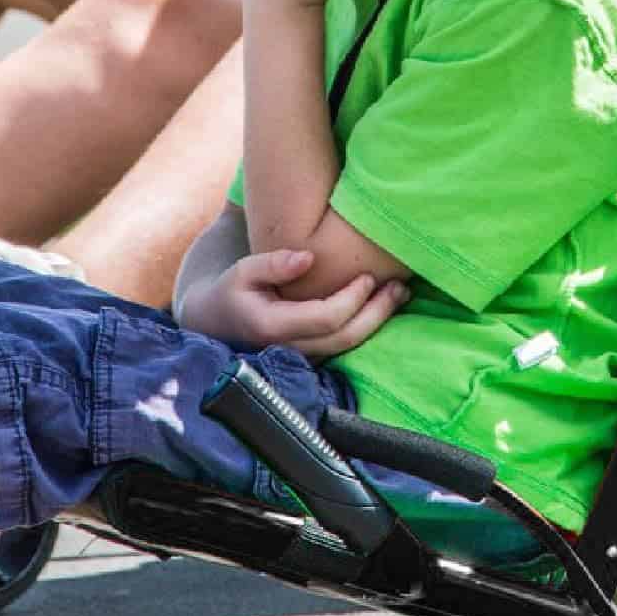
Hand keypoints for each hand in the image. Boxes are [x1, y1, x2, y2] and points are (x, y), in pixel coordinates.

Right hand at [180, 247, 409, 358]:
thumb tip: (308, 257)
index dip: (352, 299)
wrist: (216, 324)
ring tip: (399, 293)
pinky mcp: (310, 357)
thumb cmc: (232, 292)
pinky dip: (366, 326)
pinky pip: (344, 346)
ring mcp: (301, 358)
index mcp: (272, 327)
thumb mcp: (242, 271)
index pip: (326, 318)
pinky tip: (381, 306)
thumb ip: (272, 264)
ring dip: (377, 321)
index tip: (367, 276)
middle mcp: (290, 349)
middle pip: (345, 338)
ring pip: (348, 347)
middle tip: (399, 286)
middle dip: (377, 312)